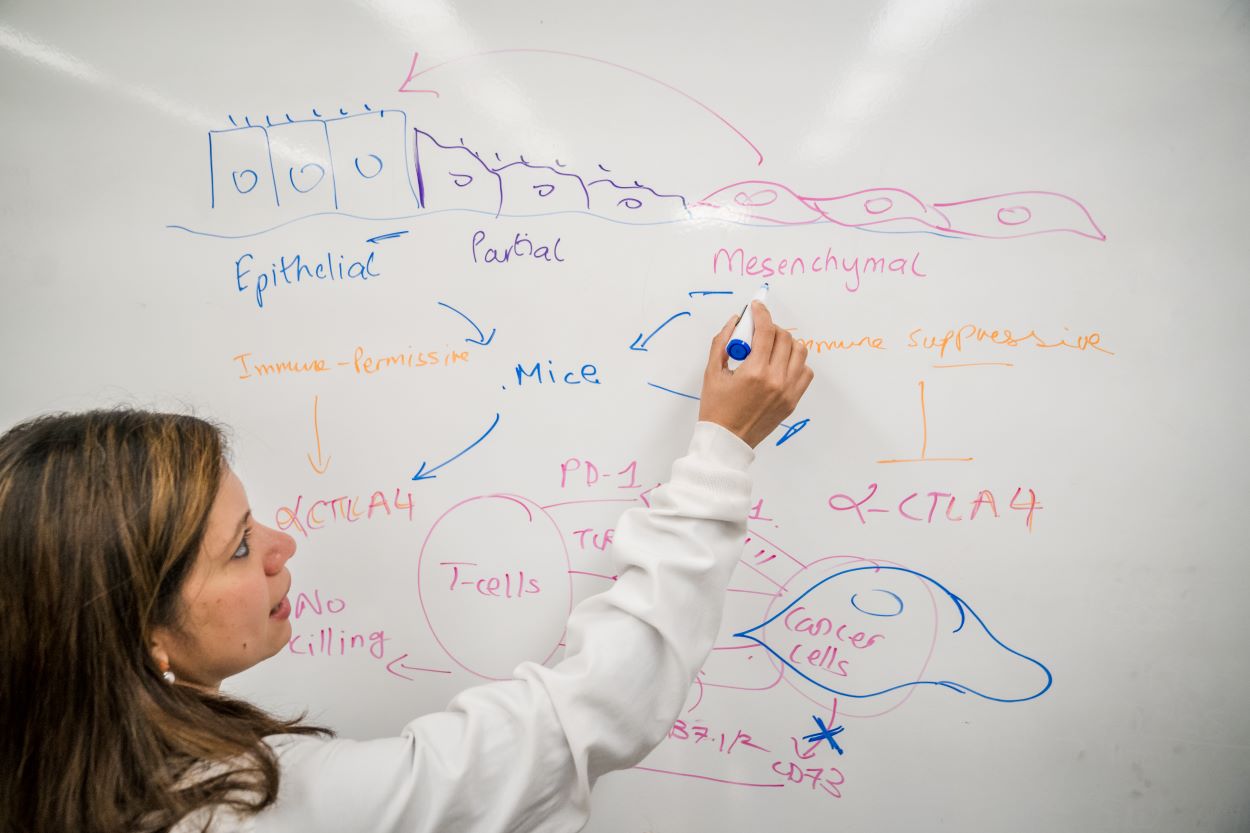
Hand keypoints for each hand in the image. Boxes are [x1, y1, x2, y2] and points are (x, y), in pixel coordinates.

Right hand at [698, 301, 813, 447]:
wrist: (727, 440)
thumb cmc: (716, 408)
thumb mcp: (711, 373)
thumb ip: (722, 342)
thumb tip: (735, 320)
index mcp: (754, 372)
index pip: (766, 331)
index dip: (761, 313)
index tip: (757, 306)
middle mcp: (776, 380)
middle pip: (784, 338)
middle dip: (770, 328)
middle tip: (758, 332)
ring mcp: (788, 391)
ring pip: (800, 352)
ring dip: (786, 343)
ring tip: (771, 348)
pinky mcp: (793, 400)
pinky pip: (805, 372)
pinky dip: (795, 363)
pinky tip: (780, 366)